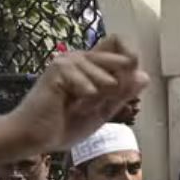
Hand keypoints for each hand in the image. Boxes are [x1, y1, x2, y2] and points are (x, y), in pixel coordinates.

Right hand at [4, 35, 147, 154]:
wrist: (34, 137)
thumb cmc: (64, 124)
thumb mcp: (102, 111)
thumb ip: (122, 94)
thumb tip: (144, 76)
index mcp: (92, 64)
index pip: (120, 43)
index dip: (131, 61)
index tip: (122, 87)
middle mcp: (82, 56)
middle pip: (124, 60)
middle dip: (119, 90)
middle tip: (96, 105)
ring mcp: (70, 60)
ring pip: (110, 79)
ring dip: (98, 101)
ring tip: (77, 107)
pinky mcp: (59, 69)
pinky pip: (91, 87)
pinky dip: (85, 104)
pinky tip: (68, 107)